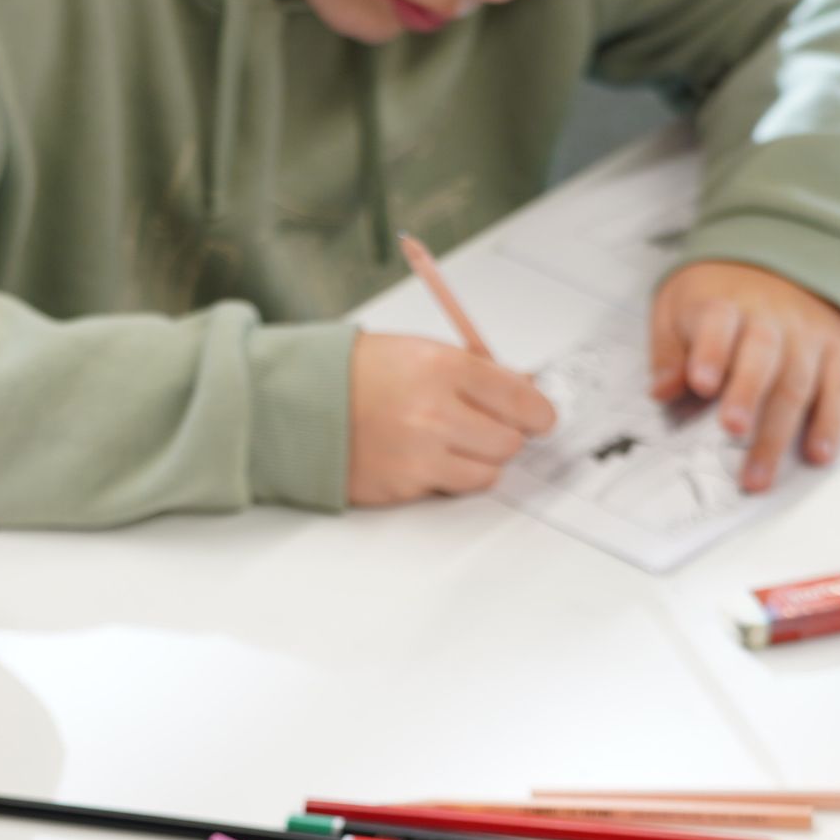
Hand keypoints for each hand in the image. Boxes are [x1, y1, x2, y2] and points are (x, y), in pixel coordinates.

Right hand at [346, 330, 557, 505]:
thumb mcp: (421, 351)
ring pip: (487, 473)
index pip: (520, 398)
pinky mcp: (404, 487)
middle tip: (488, 426)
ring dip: (479, 461)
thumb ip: (475, 372)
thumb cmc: (358, 373)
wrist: (299, 402)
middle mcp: (434, 413)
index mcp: (443, 368)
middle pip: (510, 441)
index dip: (539, 412)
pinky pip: (450, 488)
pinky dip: (445, 476)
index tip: (540, 417)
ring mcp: (419, 455)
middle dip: (506, 435)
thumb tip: (525, 389)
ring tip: (451, 441)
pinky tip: (421, 454)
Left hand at [648, 262, 839, 490]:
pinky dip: (830, 424)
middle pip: (763, 356)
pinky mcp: (836, 353)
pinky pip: (838, 390)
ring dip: (780, 431)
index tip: (701, 382)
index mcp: (726, 305)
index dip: (712, 352)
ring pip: (797, 382)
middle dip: (748, 394)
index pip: (719, 324)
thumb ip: (668, 350)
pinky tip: (817, 453)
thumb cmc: (720, 298)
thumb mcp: (678, 307)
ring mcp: (807, 337)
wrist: (784, 262)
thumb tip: (661, 391)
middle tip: (733, 429)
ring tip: (759, 473)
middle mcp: (771, 320)